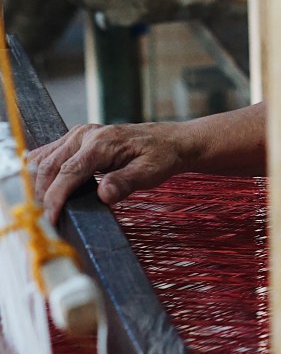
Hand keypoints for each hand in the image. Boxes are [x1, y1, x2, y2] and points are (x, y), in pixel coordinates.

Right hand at [30, 121, 189, 223]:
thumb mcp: (149, 173)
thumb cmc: (160, 157)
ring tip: (41, 208)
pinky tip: (43, 189)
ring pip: (45, 159)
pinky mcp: (77, 138)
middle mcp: (85, 134)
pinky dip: (42, 171)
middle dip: (42, 194)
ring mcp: (79, 134)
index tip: (50, 218)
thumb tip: (103, 195)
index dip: (55, 196)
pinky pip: (50, 153)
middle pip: (50, 165)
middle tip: (42, 220)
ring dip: (38, 183)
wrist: (168, 141)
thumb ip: (125, 183)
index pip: (69, 172)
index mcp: (101, 143)